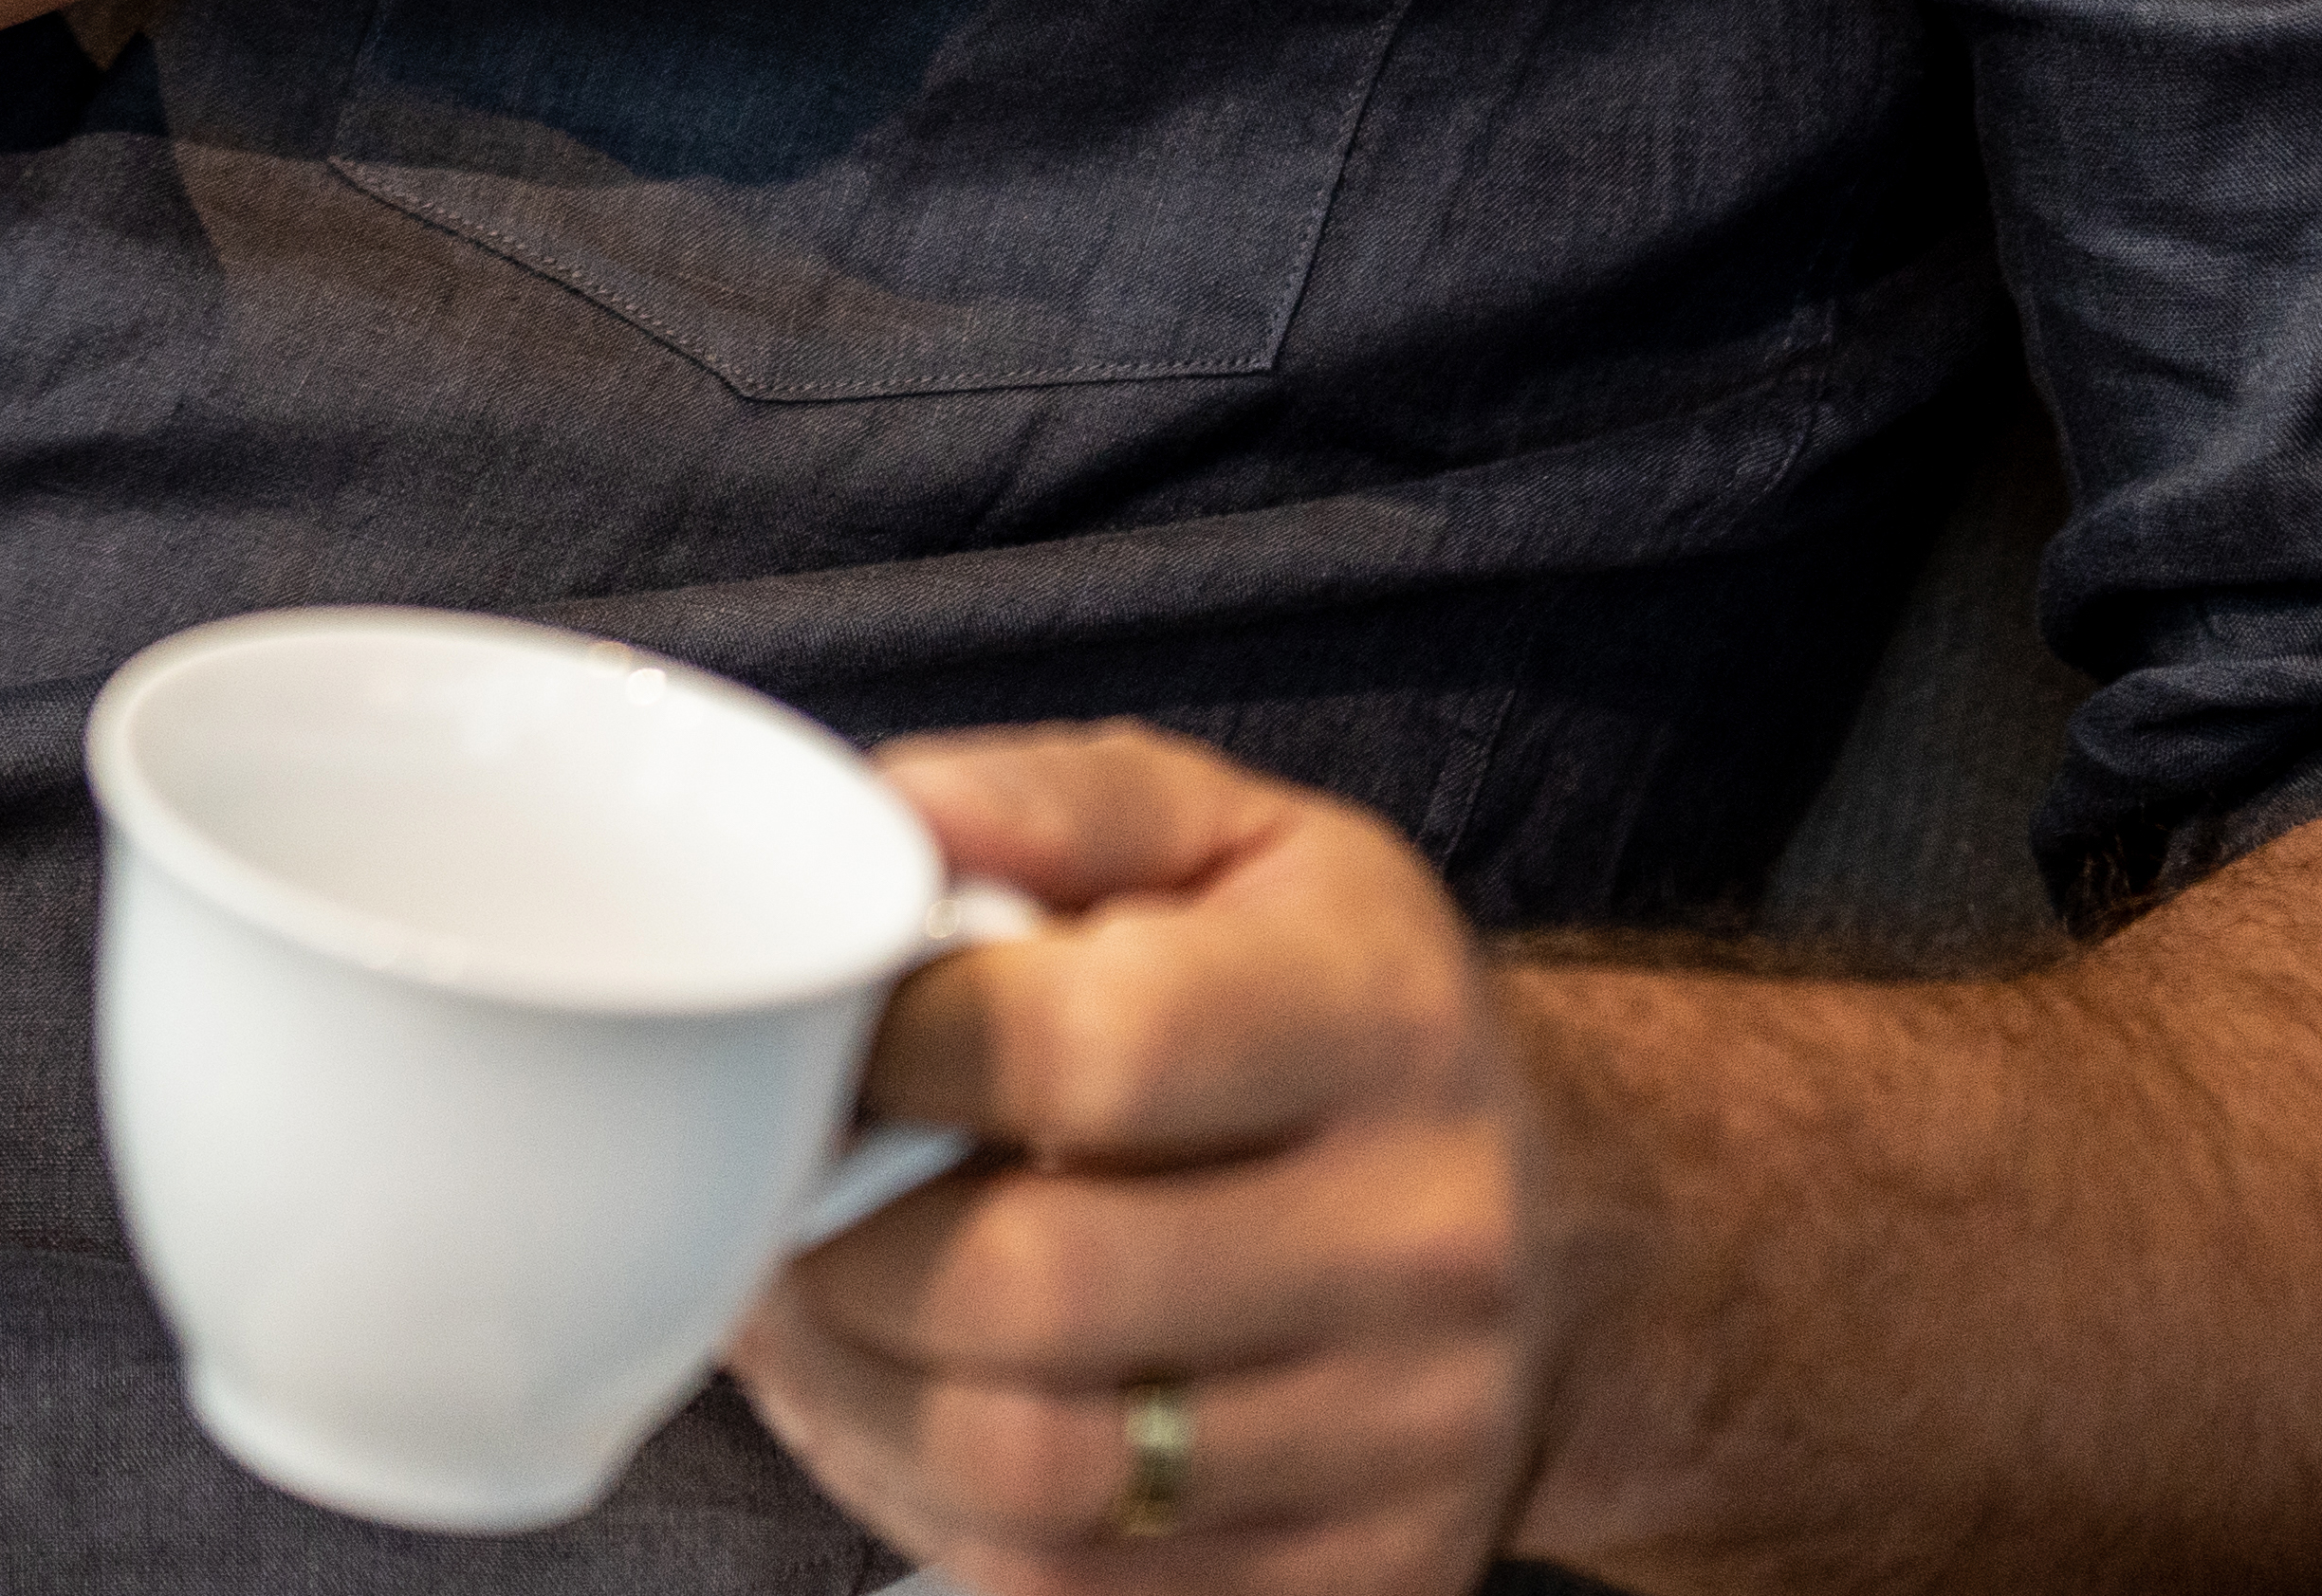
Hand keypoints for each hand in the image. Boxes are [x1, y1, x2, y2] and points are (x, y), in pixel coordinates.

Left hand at [743, 727, 1557, 1591]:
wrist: (1543, 1226)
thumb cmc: (1315, 1000)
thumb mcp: (1224, 839)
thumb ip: (1051, 804)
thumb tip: (887, 814)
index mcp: (1381, 1019)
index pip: (1088, 1048)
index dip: (892, 1046)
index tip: (815, 1036)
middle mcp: (1426, 1240)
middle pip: (1044, 1286)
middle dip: (842, 1244)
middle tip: (778, 1197)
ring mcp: (1404, 1438)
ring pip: (1040, 1471)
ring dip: (854, 1394)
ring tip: (807, 1305)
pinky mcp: (1359, 1584)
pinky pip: (1072, 1587)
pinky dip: (932, 1501)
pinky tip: (905, 1403)